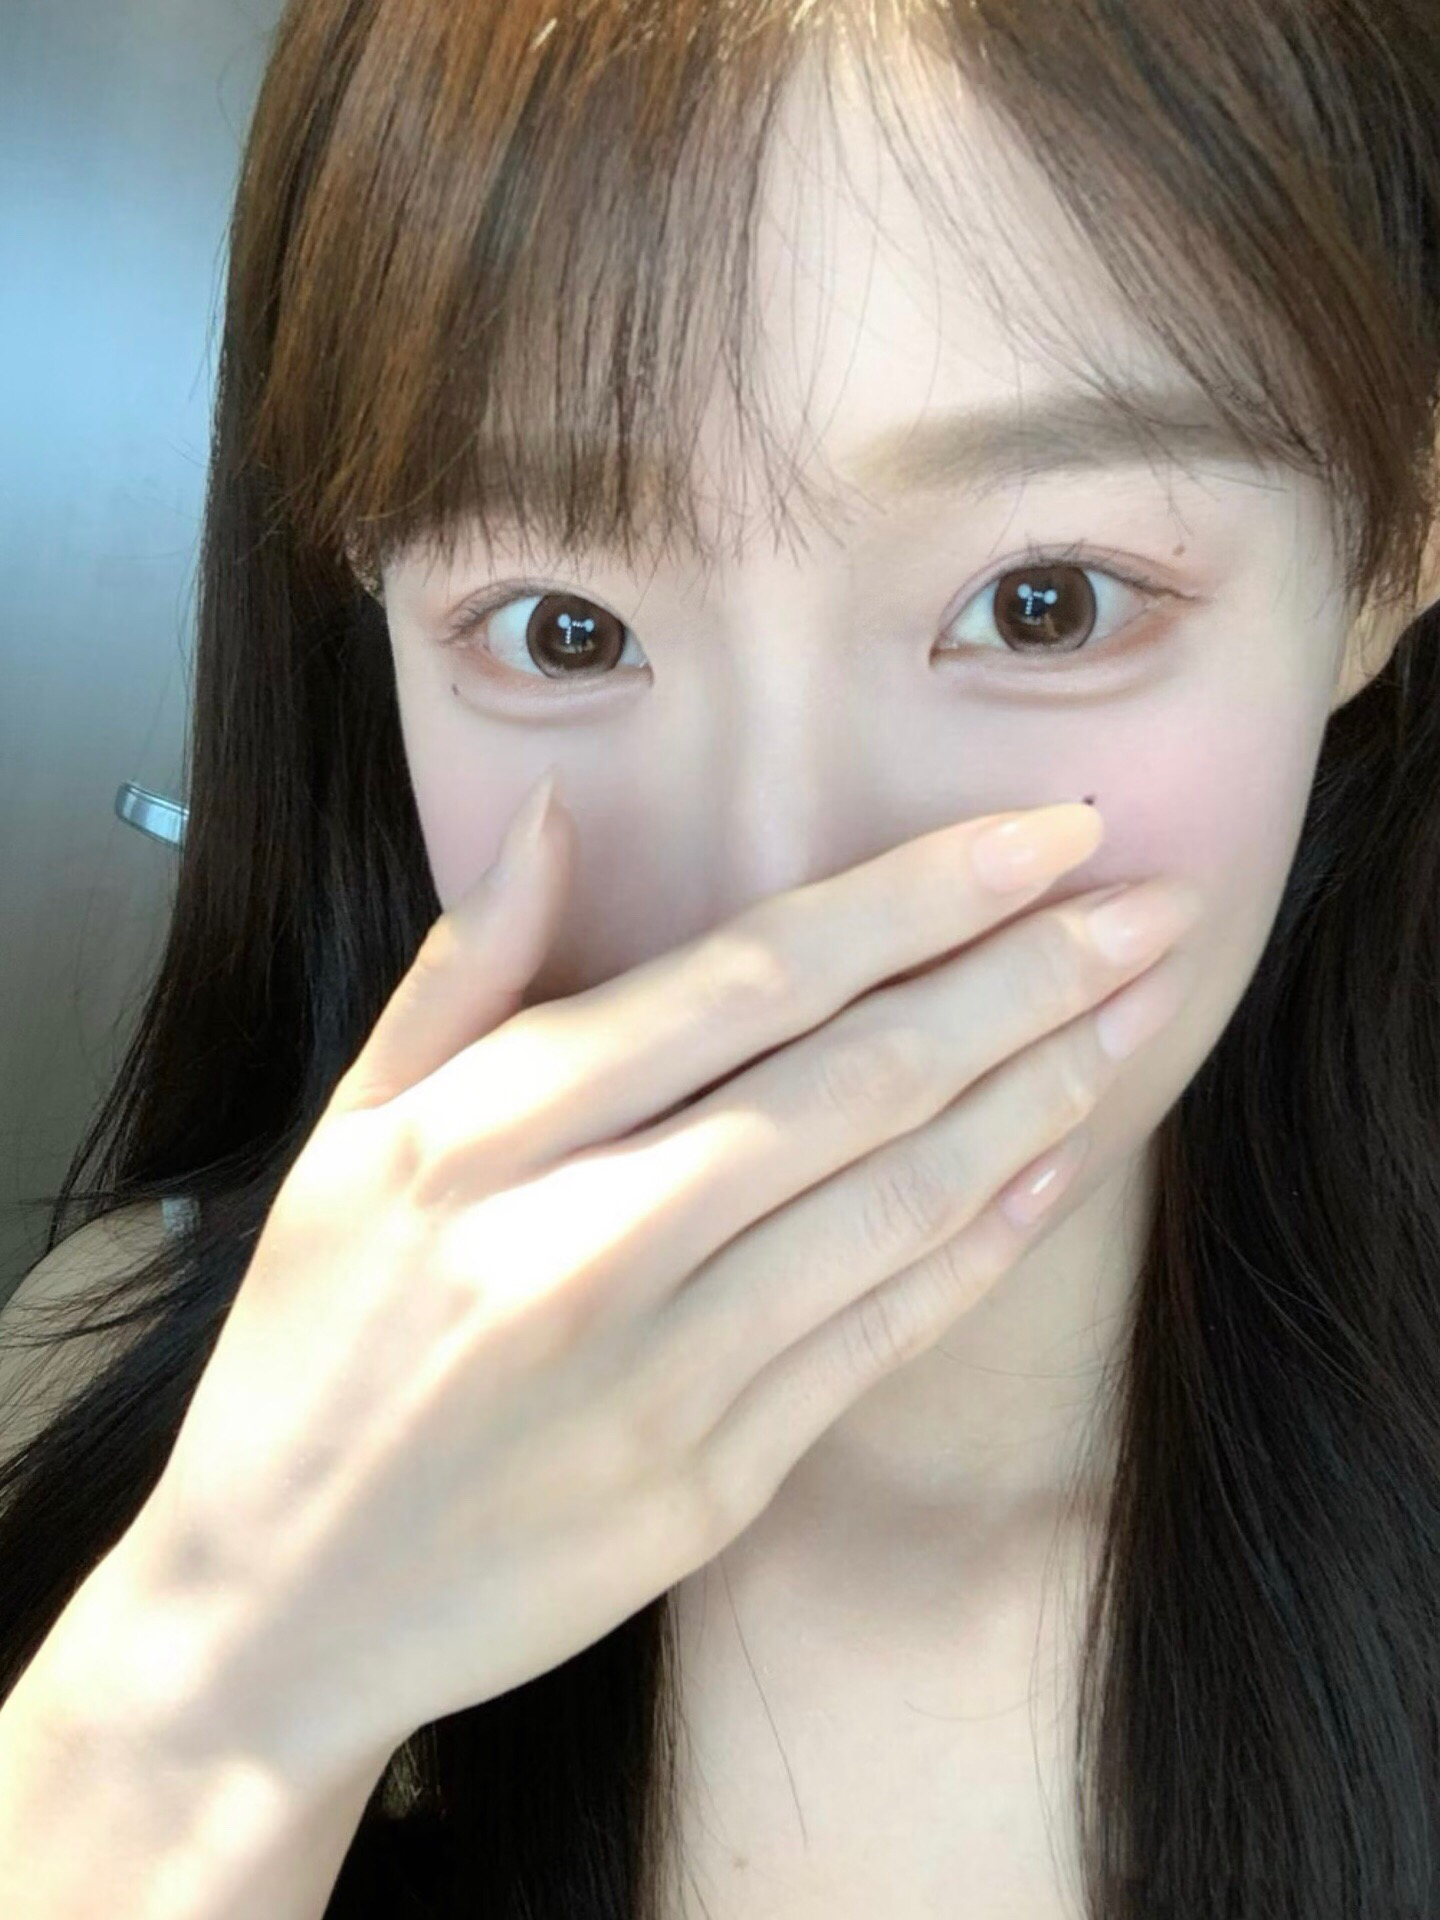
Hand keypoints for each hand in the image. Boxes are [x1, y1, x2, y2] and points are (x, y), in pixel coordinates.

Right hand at [130, 776, 1197, 1774]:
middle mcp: (590, 1241)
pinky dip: (982, 1248)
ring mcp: (665, 1374)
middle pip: (857, 1077)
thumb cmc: (311, 1350)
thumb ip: (462, 972)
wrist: (284, 1606)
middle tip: (1151, 904)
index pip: (750, 977)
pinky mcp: (715, 1483)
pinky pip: (880, 1340)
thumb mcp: (345, 1137)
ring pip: (896, 1202)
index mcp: (491, 1133)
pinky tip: (1059, 1170)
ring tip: (1138, 1013)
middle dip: (1026, 977)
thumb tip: (552, 816)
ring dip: (1038, 1096)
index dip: (916, 897)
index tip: (1041, 835)